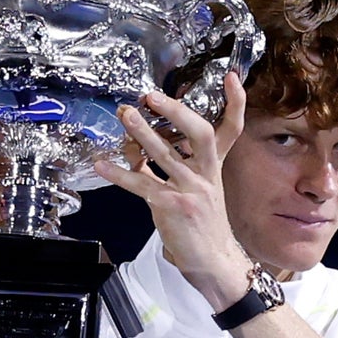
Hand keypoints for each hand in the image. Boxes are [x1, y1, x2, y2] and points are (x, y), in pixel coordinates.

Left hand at [94, 73, 250, 302]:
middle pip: (199, 133)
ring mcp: (191, 190)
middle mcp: (206, 174)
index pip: (231, 130)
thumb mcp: (190, 189)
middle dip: (175, 111)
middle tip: (152, 96)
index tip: (231, 77)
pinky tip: (102, 164)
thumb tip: (135, 146)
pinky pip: (141, 184)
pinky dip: (119, 173)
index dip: (235, 103)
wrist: (211, 260)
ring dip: (142, 133)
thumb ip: (165, 167)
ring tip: (125, 116)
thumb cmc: (198, 224)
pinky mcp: (171, 206)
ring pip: (165, 154)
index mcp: (214, 168)